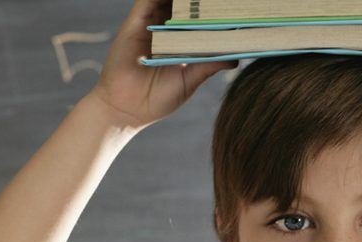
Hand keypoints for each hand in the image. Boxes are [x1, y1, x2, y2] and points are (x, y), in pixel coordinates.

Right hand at [88, 0, 237, 129]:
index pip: (194, 18)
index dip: (207, 10)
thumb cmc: (155, 100)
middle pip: (181, 5)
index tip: (227, 7)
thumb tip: (235, 58)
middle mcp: (161, 30)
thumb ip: (209, 65)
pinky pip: (147, 0)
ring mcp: (148, 25)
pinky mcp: (135, 23)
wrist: (126, 111)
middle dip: (197, 2)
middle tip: (219, 0)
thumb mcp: (189, 80)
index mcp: (176, 41)